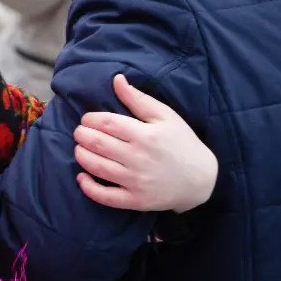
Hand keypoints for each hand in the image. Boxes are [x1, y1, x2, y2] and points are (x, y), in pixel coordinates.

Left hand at [72, 74, 216, 212]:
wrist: (200, 179)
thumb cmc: (182, 143)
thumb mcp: (166, 116)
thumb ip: (139, 99)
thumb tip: (116, 80)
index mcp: (145, 134)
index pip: (107, 123)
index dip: (90, 119)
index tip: (87, 119)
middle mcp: (138, 158)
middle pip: (98, 144)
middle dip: (82, 135)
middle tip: (79, 132)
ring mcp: (136, 181)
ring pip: (97, 167)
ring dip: (81, 156)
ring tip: (79, 149)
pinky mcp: (135, 200)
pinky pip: (105, 197)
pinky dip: (89, 188)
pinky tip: (81, 178)